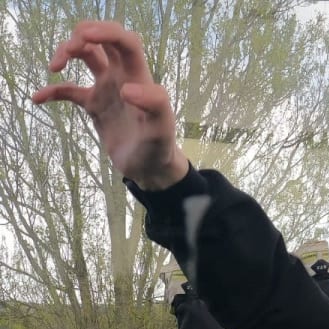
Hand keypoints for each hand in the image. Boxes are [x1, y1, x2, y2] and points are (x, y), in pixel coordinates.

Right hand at [32, 21, 188, 189]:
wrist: (150, 169)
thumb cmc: (159, 147)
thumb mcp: (161, 128)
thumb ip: (154, 105)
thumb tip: (127, 89)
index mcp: (139, 77)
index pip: (125, 41)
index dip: (105, 31)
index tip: (84, 37)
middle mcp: (123, 77)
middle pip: (102, 40)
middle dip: (81, 37)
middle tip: (67, 54)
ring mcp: (108, 89)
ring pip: (86, 56)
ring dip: (67, 53)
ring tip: (54, 68)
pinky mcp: (95, 105)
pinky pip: (69, 91)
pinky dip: (53, 91)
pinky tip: (38, 98)